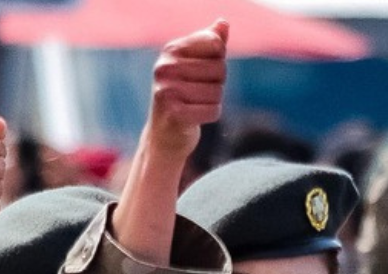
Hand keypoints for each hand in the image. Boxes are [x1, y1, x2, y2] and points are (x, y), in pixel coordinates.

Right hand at [145, 21, 228, 161]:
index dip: (218, 60)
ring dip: (214, 101)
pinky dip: (210, 115)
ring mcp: (167, 91)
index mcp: (170, 50)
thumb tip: (223, 24)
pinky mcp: (174, 114)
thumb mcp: (194, 65)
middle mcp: (165, 68)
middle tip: (199, 92)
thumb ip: (210, 42)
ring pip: (217, 92)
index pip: (215, 44)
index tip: (204, 71)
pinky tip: (196, 117)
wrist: (164, 134)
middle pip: (219, 69)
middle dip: (217, 84)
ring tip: (196, 105)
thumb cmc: (183, 95)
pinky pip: (213, 111)